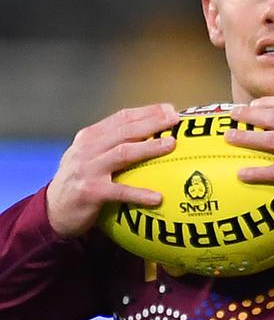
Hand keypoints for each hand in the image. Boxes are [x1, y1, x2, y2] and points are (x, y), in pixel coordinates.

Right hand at [46, 104, 178, 237]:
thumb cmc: (83, 181)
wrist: (53, 210)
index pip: (121, 118)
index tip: (170, 109)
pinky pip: (120, 192)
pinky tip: (158, 197)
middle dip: (152, 122)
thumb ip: (115, 144)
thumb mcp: (91, 157)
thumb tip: (157, 135)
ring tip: (172, 144)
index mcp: (90, 137)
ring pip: (123, 153)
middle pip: (125, 131)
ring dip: (149, 147)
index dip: (147, 112)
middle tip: (175, 120)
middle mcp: (87, 149)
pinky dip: (140, 193)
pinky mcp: (89, 192)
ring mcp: (87, 169)